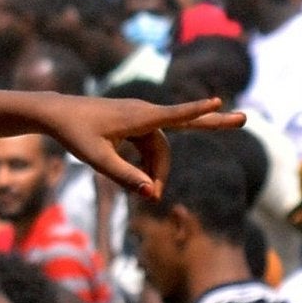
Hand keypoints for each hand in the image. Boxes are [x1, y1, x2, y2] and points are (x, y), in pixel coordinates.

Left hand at [36, 93, 244, 198]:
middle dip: (211, 125)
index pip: (175, 114)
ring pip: (162, 148)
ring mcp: (140, 117)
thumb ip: (125, 177)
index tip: (219, 103)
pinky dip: (150, 165)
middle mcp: (144, 113)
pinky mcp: (135, 123)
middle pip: (182, 126)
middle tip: (243, 120)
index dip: (197, 111)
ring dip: (159, 172)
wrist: (58, 114)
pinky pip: (151, 146)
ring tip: (151, 199)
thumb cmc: (76, 134)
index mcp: (138, 117)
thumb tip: (152, 193)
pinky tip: (145, 183)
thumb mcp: (97, 160)